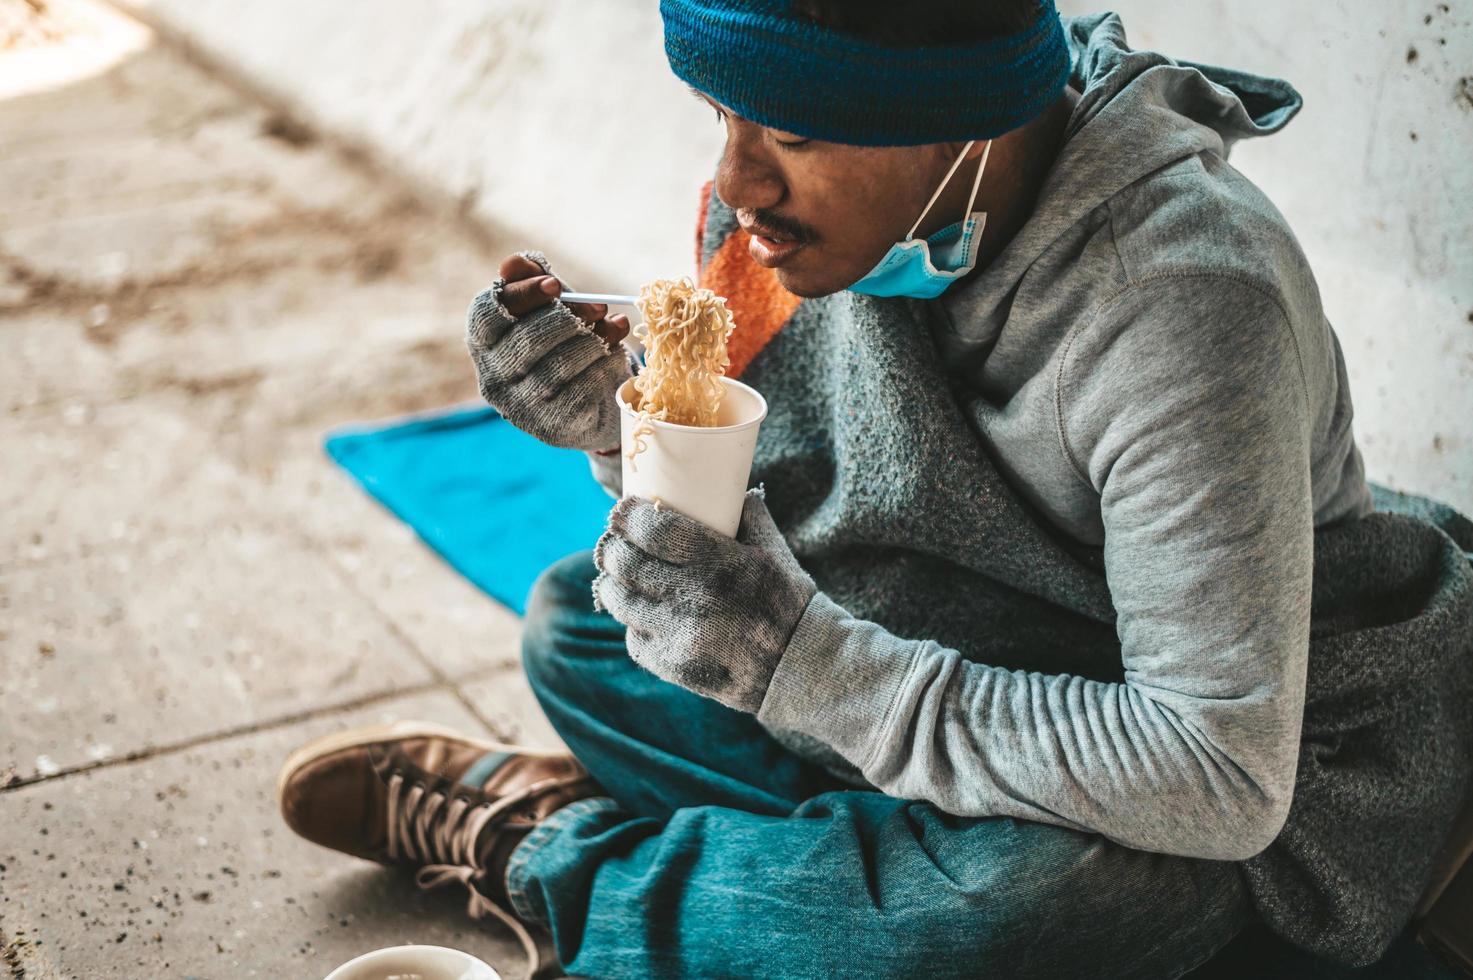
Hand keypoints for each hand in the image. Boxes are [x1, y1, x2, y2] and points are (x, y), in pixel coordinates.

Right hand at [466, 251, 634, 451]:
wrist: (594, 400)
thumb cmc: (566, 343)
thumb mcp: (552, 306)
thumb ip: (534, 280)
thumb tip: (514, 264)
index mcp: (484, 343)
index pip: (487, 314)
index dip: (521, 295)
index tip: (555, 285)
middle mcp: (492, 377)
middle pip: (526, 339)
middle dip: (570, 318)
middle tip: (600, 306)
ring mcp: (519, 407)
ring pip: (557, 366)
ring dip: (593, 342)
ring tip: (614, 329)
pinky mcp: (549, 426)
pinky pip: (579, 391)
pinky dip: (602, 368)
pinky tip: (614, 357)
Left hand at [592, 488, 817, 713]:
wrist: (801, 668)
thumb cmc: (789, 602)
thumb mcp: (775, 551)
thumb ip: (749, 515)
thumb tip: (732, 487)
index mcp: (721, 563)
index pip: (654, 529)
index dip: (628, 516)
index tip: (622, 511)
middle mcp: (695, 598)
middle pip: (627, 562)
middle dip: (612, 547)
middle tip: (614, 542)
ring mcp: (679, 635)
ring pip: (620, 600)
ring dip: (613, 583)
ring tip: (618, 575)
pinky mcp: (672, 666)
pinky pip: (632, 637)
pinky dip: (633, 622)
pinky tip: (643, 613)